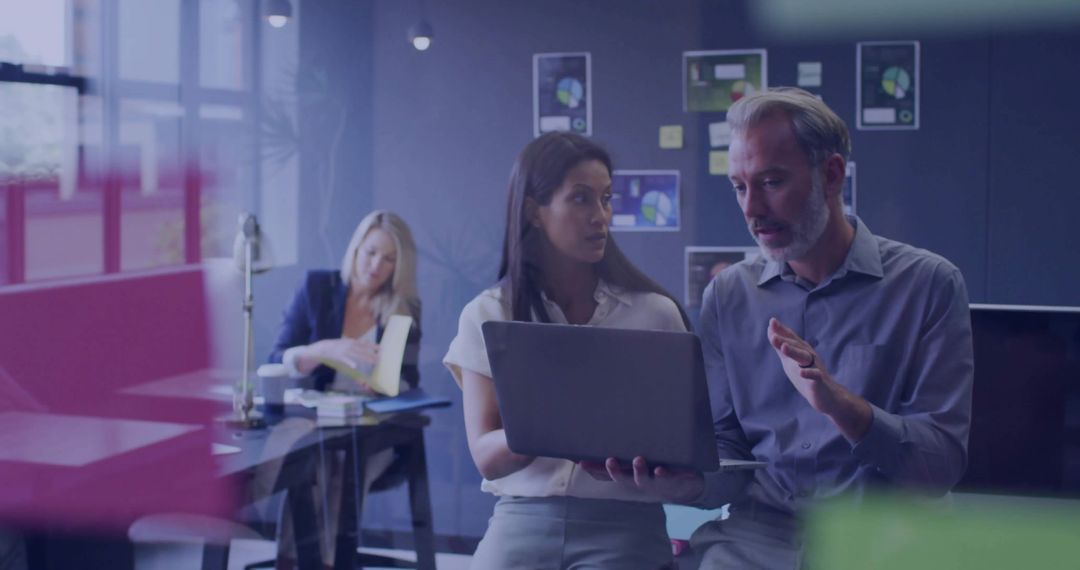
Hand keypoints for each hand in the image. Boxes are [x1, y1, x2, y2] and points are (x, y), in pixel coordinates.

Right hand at [312, 338, 379, 367]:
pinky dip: (350, 363)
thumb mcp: (346, 342)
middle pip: (363, 350)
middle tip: (380, 358)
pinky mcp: (339, 356)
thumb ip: (355, 343)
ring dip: (366, 358)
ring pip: (357, 355)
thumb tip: (364, 342)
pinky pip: (346, 360)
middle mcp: (349, 345)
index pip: (364, 344)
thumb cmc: (336, 345)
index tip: (380, 348)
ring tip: (373, 362)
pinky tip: (355, 366)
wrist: (323, 347)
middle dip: (372, 354)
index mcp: (351, 342)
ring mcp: (344, 351)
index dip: (372, 346)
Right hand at [579, 456, 703, 502]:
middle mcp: (640, 481)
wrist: (686, 485)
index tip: (582, 462)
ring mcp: (656, 482)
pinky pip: (671, 478)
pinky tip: (662, 469)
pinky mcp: (675, 479)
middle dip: (616, 472)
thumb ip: (625, 452)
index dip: (595, 468)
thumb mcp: (639, 462)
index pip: (609, 473)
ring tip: (638, 460)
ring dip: (640, 472)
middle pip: (625, 479)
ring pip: (645, 480)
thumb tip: (603, 434)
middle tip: (610, 461)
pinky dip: (666, 474)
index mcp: (630, 476)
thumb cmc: (656, 469)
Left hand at [767, 318, 839, 413]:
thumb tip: (770, 330)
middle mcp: (809, 356)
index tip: (771, 321)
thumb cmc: (807, 376)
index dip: (781, 330)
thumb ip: (780, 346)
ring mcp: (815, 367)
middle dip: (784, 340)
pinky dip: (809, 373)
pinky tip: (801, 373)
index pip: (791, 338)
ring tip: (784, 348)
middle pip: (796, 346)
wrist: (827, 396)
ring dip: (794, 352)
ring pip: (804, 357)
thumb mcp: (790, 360)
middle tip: (773, 336)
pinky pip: (815, 376)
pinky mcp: (819, 381)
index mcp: (801, 350)